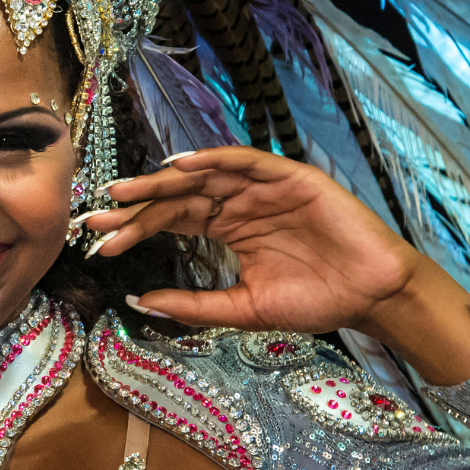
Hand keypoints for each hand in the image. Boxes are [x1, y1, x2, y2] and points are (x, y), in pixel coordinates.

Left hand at [83, 147, 469, 383]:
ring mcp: (264, 189)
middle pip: (179, 196)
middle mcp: (240, 204)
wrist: (371, 298)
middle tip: (99, 212)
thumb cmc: (315, 301)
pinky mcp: (290, 178)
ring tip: (128, 188)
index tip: (99, 240)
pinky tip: (183, 166)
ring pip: (205, 176)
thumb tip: (138, 303)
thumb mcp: (242, 308)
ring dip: (165, 180)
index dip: (136, 228)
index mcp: (228, 229)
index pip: (172, 221)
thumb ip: (193, 305)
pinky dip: (214, 160)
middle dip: (138, 204)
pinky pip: (246, 162)